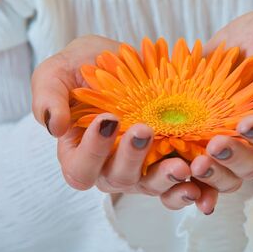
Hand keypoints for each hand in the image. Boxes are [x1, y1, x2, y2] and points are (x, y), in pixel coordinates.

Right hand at [31, 35, 215, 212]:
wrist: (126, 62)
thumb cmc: (86, 67)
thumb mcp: (58, 72)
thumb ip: (48, 97)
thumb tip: (54, 128)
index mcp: (80, 153)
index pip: (80, 168)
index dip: (92, 151)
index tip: (108, 119)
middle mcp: (109, 167)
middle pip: (118, 179)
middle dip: (132, 158)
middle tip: (145, 131)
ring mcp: (142, 168)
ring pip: (151, 186)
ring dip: (166, 179)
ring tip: (182, 166)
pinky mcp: (168, 162)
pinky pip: (178, 185)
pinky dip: (192, 189)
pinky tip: (204, 186)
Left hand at [189, 12, 252, 194]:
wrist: (227, 46)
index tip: (245, 123)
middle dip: (235, 158)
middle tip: (215, 146)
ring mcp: (231, 150)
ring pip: (229, 176)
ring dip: (214, 175)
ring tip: (196, 165)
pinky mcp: (204, 150)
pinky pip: (203, 176)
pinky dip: (194, 186)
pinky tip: (182, 182)